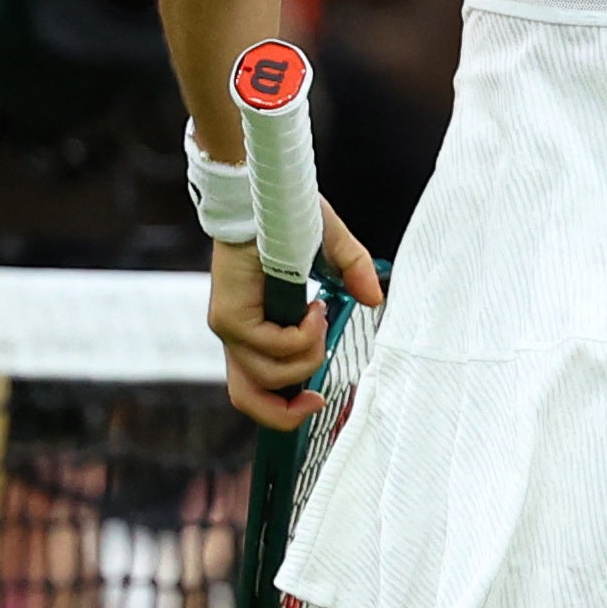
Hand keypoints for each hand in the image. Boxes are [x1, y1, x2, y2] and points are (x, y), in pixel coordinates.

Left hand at [207, 207, 383, 431]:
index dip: (284, 408)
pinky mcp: (230, 318)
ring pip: (270, 376)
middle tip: (317, 398)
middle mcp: (238, 336)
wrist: (261, 196)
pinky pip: (274, 347)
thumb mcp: (330, 253)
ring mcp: (230, 329)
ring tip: (320, 314)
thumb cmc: (289, 219)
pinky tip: (314, 305)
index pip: (255, 388)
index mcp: (254, 329)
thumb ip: (353, 275)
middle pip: (248, 399)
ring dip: (308, 352)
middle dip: (286, 412)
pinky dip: (303, 334)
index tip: (318, 399)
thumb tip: (376, 300)